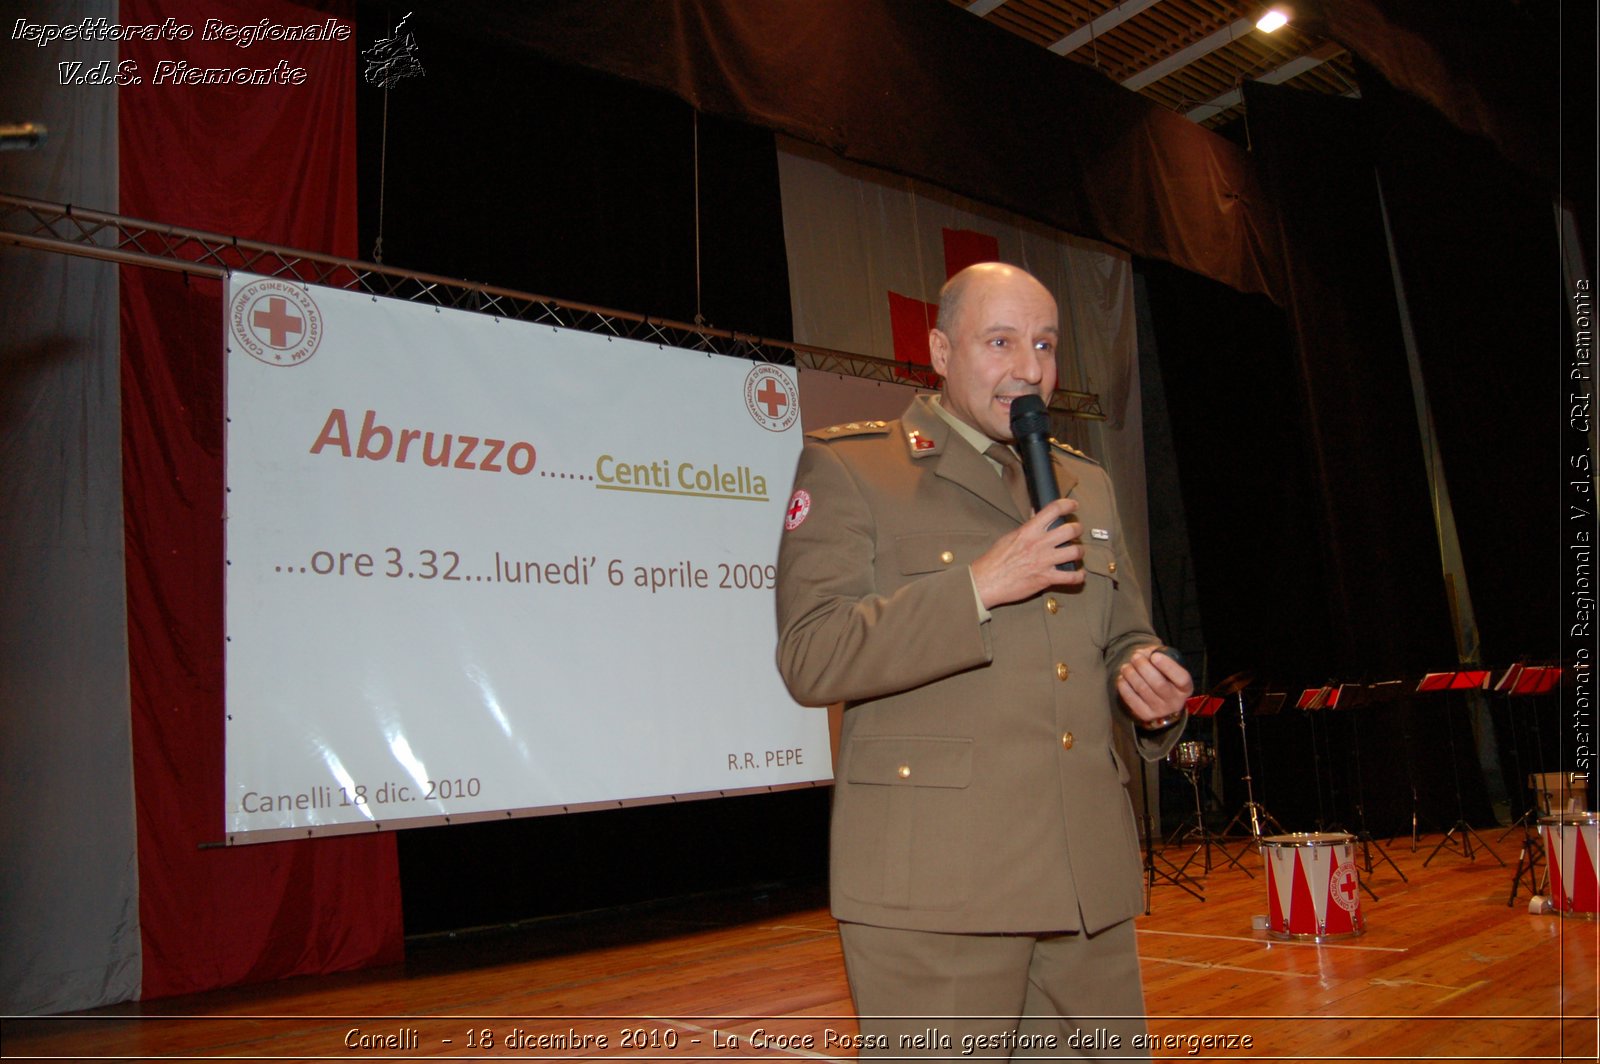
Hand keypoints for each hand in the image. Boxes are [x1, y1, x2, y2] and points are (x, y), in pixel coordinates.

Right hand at [970, 497, 1085, 608]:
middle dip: (1078, 529)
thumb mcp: (1009, 537)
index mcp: (1029, 530)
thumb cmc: (995, 560)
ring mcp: (1044, 561)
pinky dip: (1079, 576)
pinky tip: (1078, 574)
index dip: (1068, 504)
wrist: (986, 581)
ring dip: (1080, 552)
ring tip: (1077, 553)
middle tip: (1077, 531)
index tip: (1073, 505)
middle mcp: (1039, 543)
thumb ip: (1027, 527)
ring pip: (1075, 552)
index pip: (1054, 510)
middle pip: (1071, 530)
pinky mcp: (1046, 579)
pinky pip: (1072, 577)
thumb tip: (1035, 515)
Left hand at [1117, 645, 1192, 724]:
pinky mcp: (1145, 715)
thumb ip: (1157, 655)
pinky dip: (1124, 685)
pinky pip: (1131, 699)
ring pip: (1142, 689)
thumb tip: (1141, 653)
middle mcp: (1175, 701)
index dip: (1168, 666)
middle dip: (1143, 666)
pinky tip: (1123, 677)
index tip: (1155, 656)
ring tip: (1126, 666)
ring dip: (1131, 674)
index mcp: (1185, 688)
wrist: (1160, 702)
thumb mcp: (1167, 666)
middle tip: (1135, 657)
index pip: (1181, 678)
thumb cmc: (1164, 677)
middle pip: (1158, 683)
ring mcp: (1160, 710)